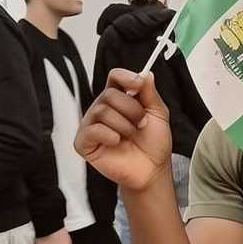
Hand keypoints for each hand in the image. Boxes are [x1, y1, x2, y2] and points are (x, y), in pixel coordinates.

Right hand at [74, 69, 171, 190]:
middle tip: (141, 123)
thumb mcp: (158, 114)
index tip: (138, 84)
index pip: (115, 77)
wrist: (152, 169)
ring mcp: (92, 125)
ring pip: (102, 111)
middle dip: (132, 109)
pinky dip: (108, 135)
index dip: (125, 77)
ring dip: (124, 125)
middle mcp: (103, 109)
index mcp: (120, 99)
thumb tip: (146, 73)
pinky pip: (91, 130)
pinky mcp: (84, 143)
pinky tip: (117, 142)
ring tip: (131, 135)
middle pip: (109, 94)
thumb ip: (150, 93)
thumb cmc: (153, 144)